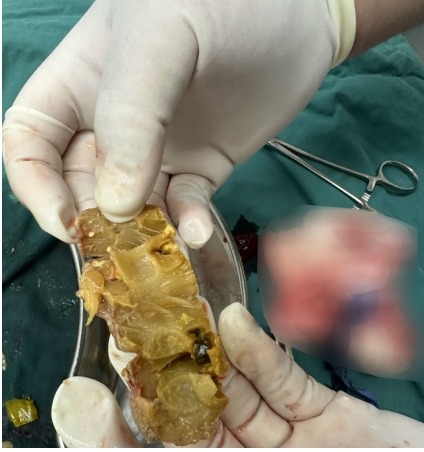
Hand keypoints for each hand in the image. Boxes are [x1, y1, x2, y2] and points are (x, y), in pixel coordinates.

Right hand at [2, 0, 354, 246]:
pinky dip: (188, 222)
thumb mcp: (160, 38)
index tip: (66, 220)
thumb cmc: (224, 3)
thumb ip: (130, 115)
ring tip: (161, 246)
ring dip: (142, 232)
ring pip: (134, 204)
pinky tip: (196, 231)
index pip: (31, 140)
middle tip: (120, 244)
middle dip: (96, 219)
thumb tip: (115, 201)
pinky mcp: (203, 164)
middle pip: (81, 184)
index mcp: (83, 83)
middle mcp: (116, 121)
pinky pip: (185, 203)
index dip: (36, 185)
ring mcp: (162, 148)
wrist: (301, 12)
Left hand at [52, 302, 423, 447]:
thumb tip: (89, 414)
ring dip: (207, 350)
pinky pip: (280, 381)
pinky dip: (259, 351)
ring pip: (232, 388)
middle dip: (160, 373)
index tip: (82, 396)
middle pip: (190, 416)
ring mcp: (280, 440)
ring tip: (176, 311)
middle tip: (128, 329)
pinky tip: (235, 323)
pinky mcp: (319, 412)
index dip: (111, 434)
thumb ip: (179, 450)